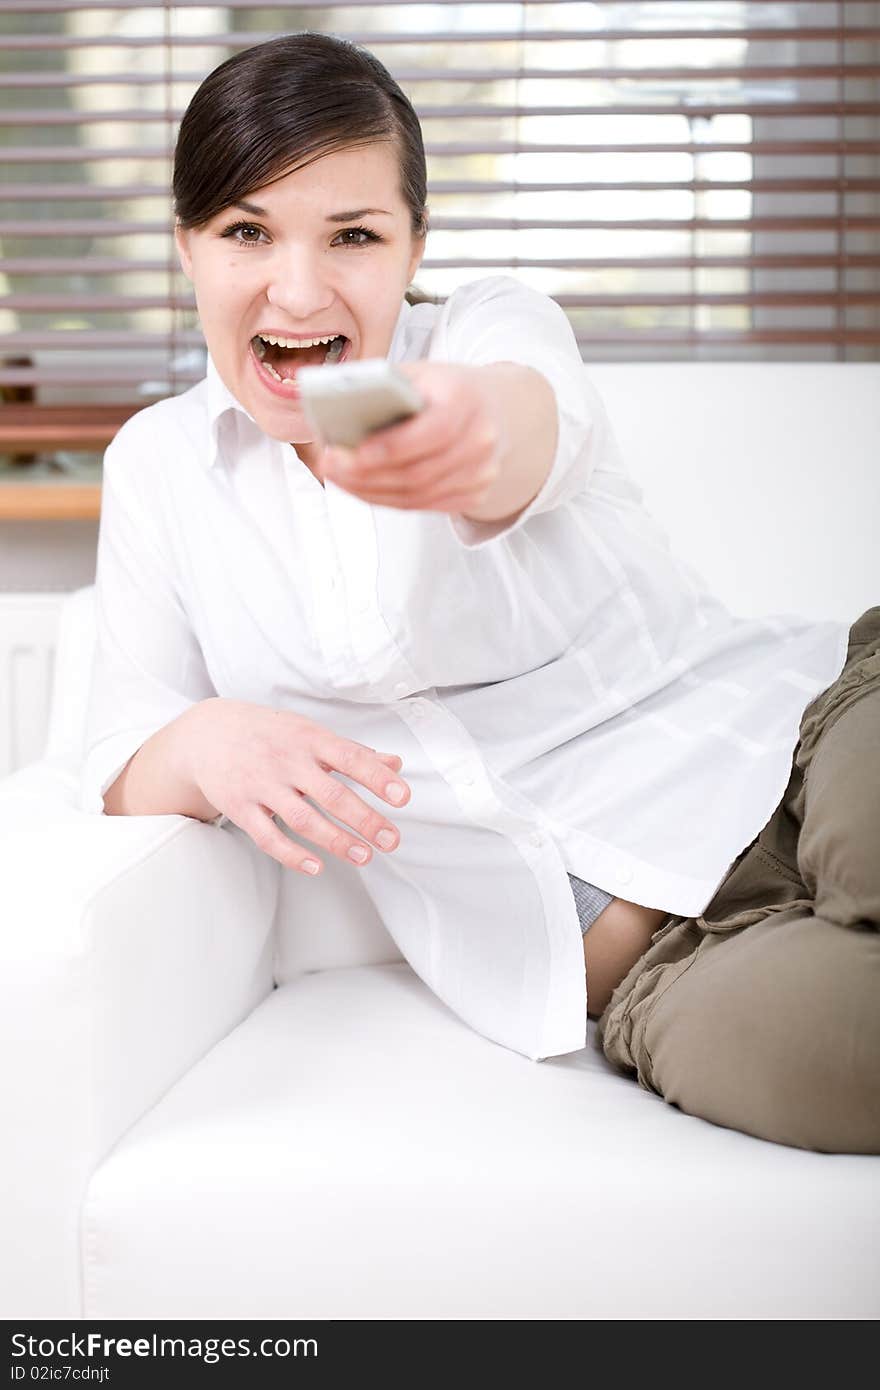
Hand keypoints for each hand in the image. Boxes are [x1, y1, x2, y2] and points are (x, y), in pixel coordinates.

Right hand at [183, 698, 410, 875]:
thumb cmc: (269, 734)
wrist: (207, 735)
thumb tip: (395, 764)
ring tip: (364, 857)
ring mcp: (262, 785)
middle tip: (391, 840)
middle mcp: (287, 761)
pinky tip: (317, 867)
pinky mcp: (240, 808)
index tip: (403, 798)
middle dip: (365, 820)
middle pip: (332, 795)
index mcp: (309, 739)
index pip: (350, 758)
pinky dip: (292, 855)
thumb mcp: (310, 734)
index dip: (378, 778)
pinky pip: (268, 837)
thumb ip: (352, 753)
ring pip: (303, 819)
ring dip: (336, 841)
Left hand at [317, 361, 505, 512]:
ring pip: (417, 495)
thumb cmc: (442, 389)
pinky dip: (387, 499)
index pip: (434, 430)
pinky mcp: (474, 494)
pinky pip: (423, 506)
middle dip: (368, 474)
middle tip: (331, 466)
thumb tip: (334, 405)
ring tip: (339, 477)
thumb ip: (382, 387)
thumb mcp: (416, 373)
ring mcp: (481, 471)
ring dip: (371, 490)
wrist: (490, 408)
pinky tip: (363, 488)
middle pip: (419, 471)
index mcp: (465, 398)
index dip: (393, 446)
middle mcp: (480, 438)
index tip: (354, 452)